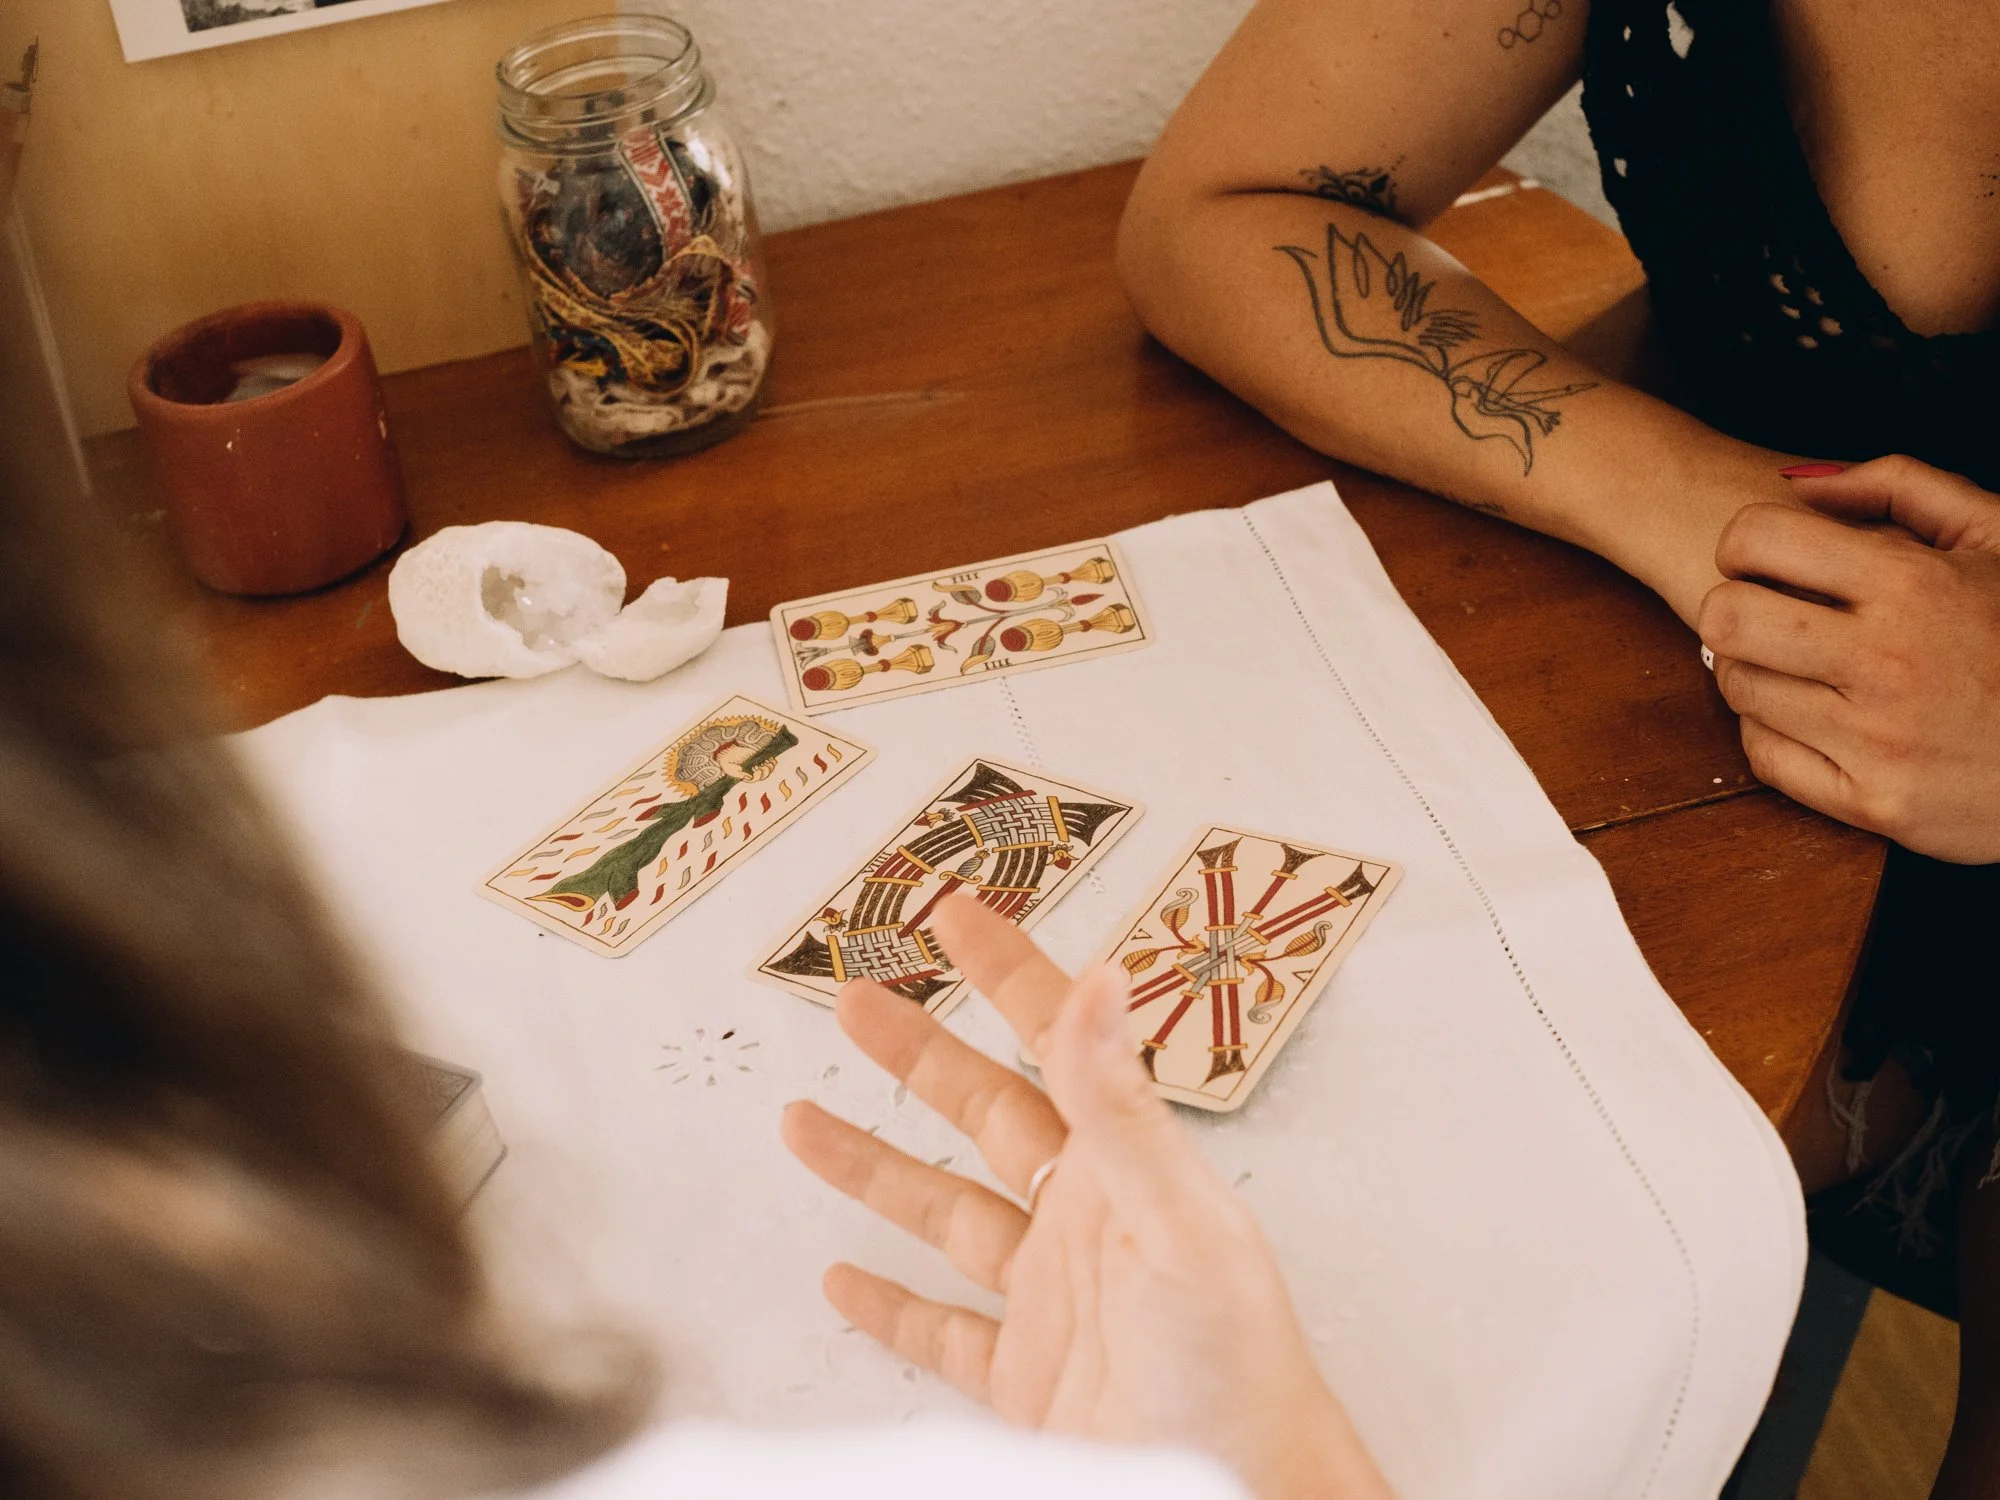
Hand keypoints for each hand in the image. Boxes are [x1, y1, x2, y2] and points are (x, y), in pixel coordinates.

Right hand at [782, 894, 1392, 1499]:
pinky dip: (888, 1304)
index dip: (1004, 973)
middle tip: (858, 1000)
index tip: (958, 919)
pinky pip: (938, 1328)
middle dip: (916, 1053)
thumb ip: (1122, 1104)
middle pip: (981, 1112)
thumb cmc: (1237, 1370)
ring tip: (806, 1120)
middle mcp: (1081, 1222)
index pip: (1054, 1042)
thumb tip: (1100, 984)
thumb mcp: (1176, 1218)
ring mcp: (1047, 1301)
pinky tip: (848, 1280)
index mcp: (1121, 1168)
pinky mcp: (1022, 1379)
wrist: (1242, 1490)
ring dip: (873, 1164)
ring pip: (940, 1212)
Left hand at [1697, 456, 1999, 862]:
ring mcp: (1877, 739)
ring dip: (1754, 671)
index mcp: (1914, 584)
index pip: (1756, 538)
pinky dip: (1774, 734)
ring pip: (1738, 687)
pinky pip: (1764, 756)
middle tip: (1766, 615)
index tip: (1763, 561)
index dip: (1744, 543)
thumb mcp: (1997, 537)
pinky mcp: (1872, 802)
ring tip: (1800, 666)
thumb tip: (1797, 482)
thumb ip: (1902, 486)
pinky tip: (1814, 718)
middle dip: (1732, 608)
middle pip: (1725, 617)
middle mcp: (1886, 661)